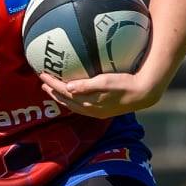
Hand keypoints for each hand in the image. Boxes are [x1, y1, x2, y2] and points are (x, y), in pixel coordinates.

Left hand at [39, 70, 161, 117]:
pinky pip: (81, 106)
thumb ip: (86, 85)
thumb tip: (67, 87)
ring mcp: (97, 111)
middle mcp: (90, 109)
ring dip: (61, 97)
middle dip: (53, 92)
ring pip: (73, 105)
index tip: (42, 74)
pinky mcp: (103, 110)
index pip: (64, 93)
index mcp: (89, 102)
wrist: (143, 93)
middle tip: (43, 83)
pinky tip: (73, 93)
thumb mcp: (106, 82)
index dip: (52, 84)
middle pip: (66, 101)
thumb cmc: (126, 84)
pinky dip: (73, 100)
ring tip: (53, 89)